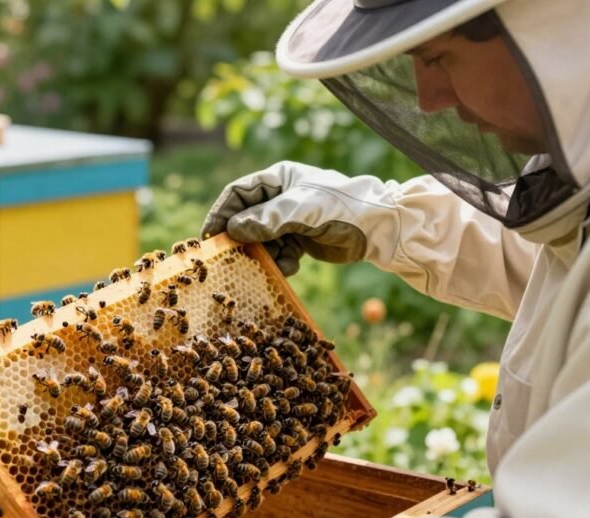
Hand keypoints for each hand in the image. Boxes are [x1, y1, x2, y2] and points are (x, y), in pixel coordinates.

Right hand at [202, 162, 398, 275]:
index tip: (210, 236)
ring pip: (262, 239)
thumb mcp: (302, 210)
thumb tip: (234, 231)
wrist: (379, 228)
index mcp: (279, 178)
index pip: (238, 193)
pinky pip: (278, 251)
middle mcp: (281, 197)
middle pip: (247, 218)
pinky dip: (281, 261)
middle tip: (232, 259)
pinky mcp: (300, 238)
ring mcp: (290, 218)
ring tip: (272, 265)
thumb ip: (268, 219)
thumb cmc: (341, 207)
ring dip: (264, 255)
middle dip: (242, 239)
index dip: (221, 213)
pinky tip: (291, 267)